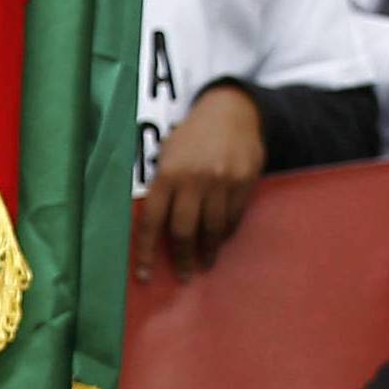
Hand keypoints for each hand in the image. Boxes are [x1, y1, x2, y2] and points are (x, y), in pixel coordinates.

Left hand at [132, 84, 266, 282]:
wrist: (231, 112)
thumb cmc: (192, 139)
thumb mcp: (168, 156)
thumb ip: (161, 189)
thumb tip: (151, 230)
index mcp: (167, 174)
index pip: (152, 221)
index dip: (146, 252)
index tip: (144, 276)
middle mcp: (193, 179)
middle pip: (184, 231)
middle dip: (183, 258)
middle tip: (184, 275)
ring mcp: (221, 181)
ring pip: (213, 228)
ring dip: (208, 250)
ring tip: (205, 262)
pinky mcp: (244, 181)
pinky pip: (234, 217)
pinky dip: (227, 232)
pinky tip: (221, 238)